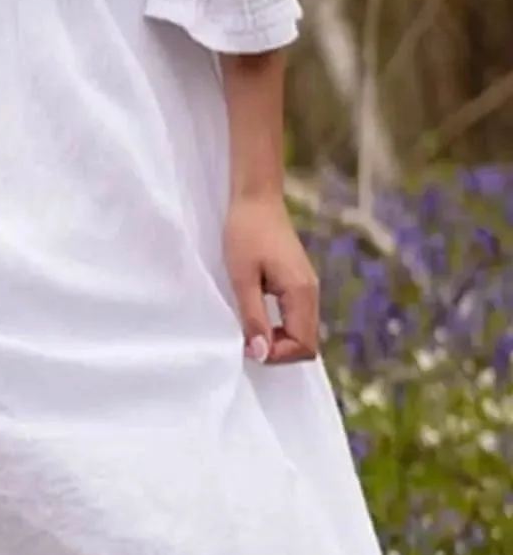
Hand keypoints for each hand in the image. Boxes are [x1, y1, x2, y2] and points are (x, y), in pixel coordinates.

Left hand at [223, 193, 320, 364]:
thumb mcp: (242, 278)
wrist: (255, 199)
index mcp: (302, 293)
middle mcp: (311, 294)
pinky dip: (279, 325)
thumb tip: (261, 353)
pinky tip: (257, 317)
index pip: (304, 345)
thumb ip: (253, 316)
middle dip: (279, 350)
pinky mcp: (298, 282)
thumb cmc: (245, 234)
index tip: (248, 346)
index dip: (278, 355)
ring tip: (249, 330)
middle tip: (247, 341)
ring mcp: (307, 288)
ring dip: (278, 338)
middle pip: (307, 342)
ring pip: (301, 331)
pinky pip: (295, 317)